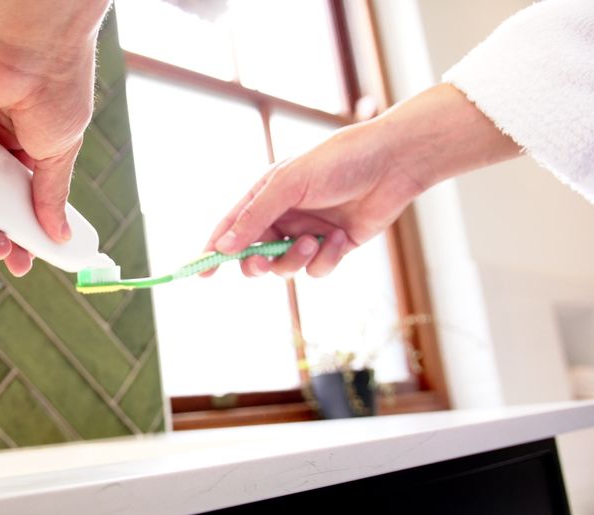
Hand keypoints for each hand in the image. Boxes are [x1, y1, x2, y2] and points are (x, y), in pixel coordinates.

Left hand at [0, 1, 109, 275]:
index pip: (15, 186)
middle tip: (16, 260)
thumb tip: (59, 234)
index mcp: (21, 130)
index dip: (24, 222)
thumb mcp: (59, 150)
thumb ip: (51, 194)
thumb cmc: (56, 82)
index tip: (35, 253)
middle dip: (1, 230)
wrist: (33, 43)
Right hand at [205, 84, 519, 277]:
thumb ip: (254, 217)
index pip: (231, 228)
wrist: (393, 163)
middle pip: (254, 255)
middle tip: (262, 261)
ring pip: (285, 267)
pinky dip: (326, 259)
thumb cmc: (337, 162)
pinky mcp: (335, 248)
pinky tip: (341, 238)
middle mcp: (284, 217)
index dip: (214, 251)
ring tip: (315, 242)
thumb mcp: (288, 185)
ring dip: (295, 260)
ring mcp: (308, 233)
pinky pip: (317, 270)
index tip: (200, 272)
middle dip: (256, 262)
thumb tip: (223, 248)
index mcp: (266, 196)